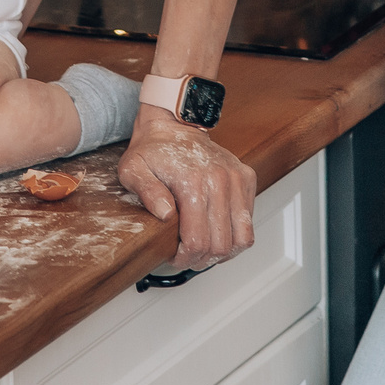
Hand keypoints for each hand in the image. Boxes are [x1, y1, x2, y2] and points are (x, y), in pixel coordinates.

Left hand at [118, 105, 255, 271]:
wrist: (174, 124)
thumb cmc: (153, 150)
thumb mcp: (134, 170)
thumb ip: (147, 193)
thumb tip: (165, 215)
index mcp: (193, 182)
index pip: (198, 240)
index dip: (186, 258)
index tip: (175, 257)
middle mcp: (220, 180)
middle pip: (222, 244)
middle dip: (203, 259)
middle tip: (189, 257)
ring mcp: (237, 179)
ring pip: (243, 237)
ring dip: (224, 251)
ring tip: (206, 250)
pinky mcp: (247, 178)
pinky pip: (250, 221)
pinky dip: (236, 234)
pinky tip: (217, 232)